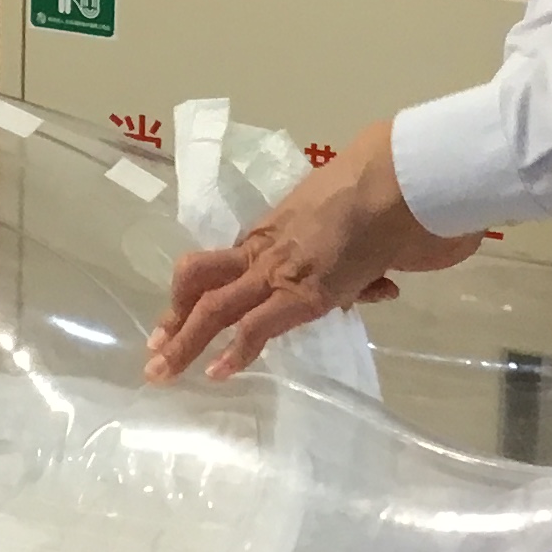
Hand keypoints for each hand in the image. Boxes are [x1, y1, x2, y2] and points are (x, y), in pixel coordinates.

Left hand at [144, 121, 483, 383]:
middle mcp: (265, 250)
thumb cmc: (385, 193)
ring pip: (213, 306)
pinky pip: (257, 326)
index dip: (191, 293)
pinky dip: (236, 352)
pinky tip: (219, 373)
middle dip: (174, 319)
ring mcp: (279, 271)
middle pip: (200, 281)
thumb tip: (375, 284)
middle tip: (153, 353)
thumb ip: (357, 262)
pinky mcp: (303, 293)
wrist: (398, 178)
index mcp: (273, 232)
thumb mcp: (356, 230)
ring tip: (162, 371)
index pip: (220, 265)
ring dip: (185, 340)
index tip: (174, 318)